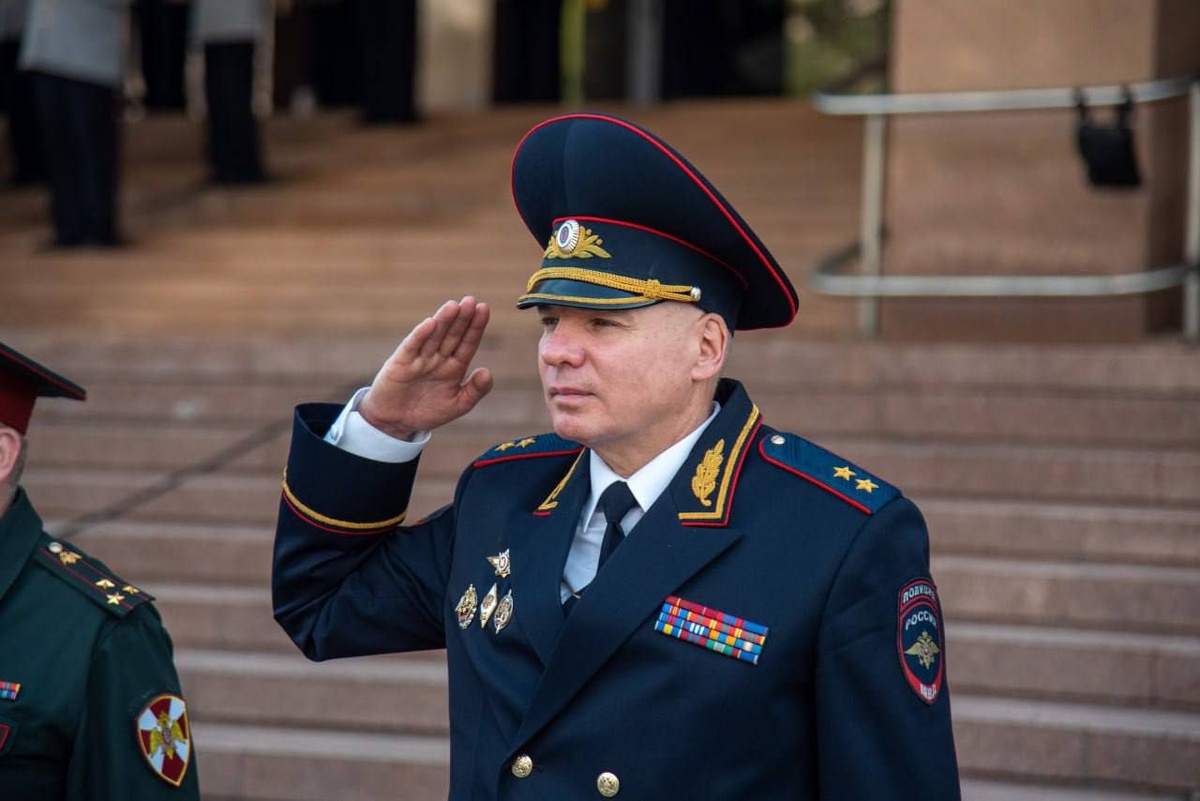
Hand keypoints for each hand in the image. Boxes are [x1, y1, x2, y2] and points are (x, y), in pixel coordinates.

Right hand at [357, 297, 493, 438]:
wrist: (396, 423)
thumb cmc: (428, 412)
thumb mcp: (458, 405)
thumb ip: (475, 390)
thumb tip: (488, 372)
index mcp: (454, 366)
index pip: (467, 343)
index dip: (476, 327)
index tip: (483, 309)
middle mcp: (439, 358)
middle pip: (452, 334)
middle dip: (462, 318)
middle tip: (470, 301)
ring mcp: (420, 358)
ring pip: (434, 336)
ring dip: (443, 321)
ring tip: (453, 306)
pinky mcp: (402, 362)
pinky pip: (413, 346)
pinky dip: (420, 335)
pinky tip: (430, 324)